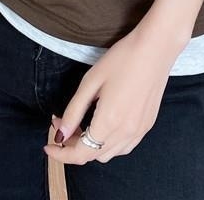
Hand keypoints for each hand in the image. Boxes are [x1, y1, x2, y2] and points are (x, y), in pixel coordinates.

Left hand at [45, 26, 189, 163]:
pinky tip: (103, 124)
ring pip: (109, 153)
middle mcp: (126, 133)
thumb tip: (60, 134)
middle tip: (63, 122)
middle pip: (94, 155)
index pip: (81, 154)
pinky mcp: (147, 125)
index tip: (48, 146)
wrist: (155, 48)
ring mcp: (139, 131)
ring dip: (92, 146)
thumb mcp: (91, 81)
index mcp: (109, 122)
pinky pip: (124, 146)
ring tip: (81, 123)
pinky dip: (109, 143)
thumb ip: (74, 111)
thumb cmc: (121, 59)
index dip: (61, 154)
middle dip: (73, 145)